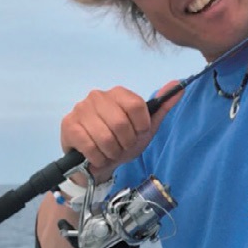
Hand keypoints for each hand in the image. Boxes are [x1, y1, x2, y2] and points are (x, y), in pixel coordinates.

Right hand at [60, 81, 182, 181]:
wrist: (98, 162)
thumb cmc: (122, 143)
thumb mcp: (146, 128)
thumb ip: (162, 107)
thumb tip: (179, 85)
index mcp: (118, 93)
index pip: (137, 106)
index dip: (141, 127)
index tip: (138, 133)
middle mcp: (97, 96)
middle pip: (121, 123)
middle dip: (125, 143)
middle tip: (121, 146)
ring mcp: (80, 109)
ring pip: (106, 137)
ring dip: (111, 152)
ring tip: (109, 151)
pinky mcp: (69, 125)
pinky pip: (90, 146)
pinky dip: (98, 158)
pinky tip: (96, 156)